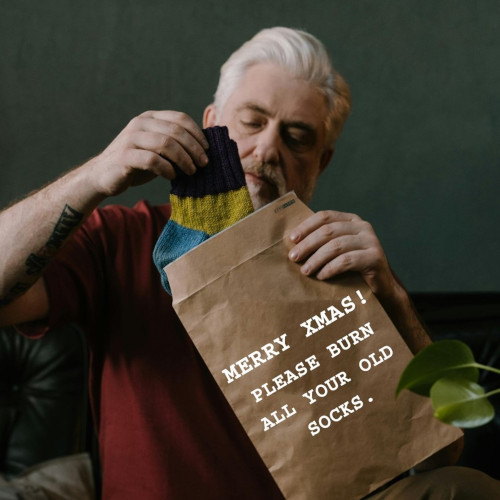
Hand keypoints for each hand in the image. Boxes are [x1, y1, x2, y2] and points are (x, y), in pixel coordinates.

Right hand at [89, 110, 209, 195]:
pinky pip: (152, 160)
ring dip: (184, 159)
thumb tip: (205, 149)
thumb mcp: (157, 150)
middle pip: (176, 131)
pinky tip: (172, 176)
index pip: (180, 118)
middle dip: (194, 148)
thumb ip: (174, 144)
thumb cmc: (137, 164)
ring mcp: (131, 138)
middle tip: (203, 164)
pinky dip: (167, 169)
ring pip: (166, 143)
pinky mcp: (124, 156)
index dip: (197, 134)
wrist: (104, 176)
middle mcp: (140, 124)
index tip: (208, 150)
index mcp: (150, 118)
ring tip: (191, 171)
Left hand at [288, 210, 398, 298]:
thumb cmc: (352, 268)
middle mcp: (362, 226)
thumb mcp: (338, 250)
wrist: (380, 286)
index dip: (306, 226)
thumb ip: (323, 242)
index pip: (325, 217)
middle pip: (328, 231)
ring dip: (316, 259)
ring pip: (336, 246)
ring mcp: (370, 240)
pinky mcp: (375, 257)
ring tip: (305, 270)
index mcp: (351, 220)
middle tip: (293, 257)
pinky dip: (330, 268)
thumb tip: (293, 243)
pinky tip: (321, 276)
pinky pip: (347, 261)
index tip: (292, 239)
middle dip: (308, 244)